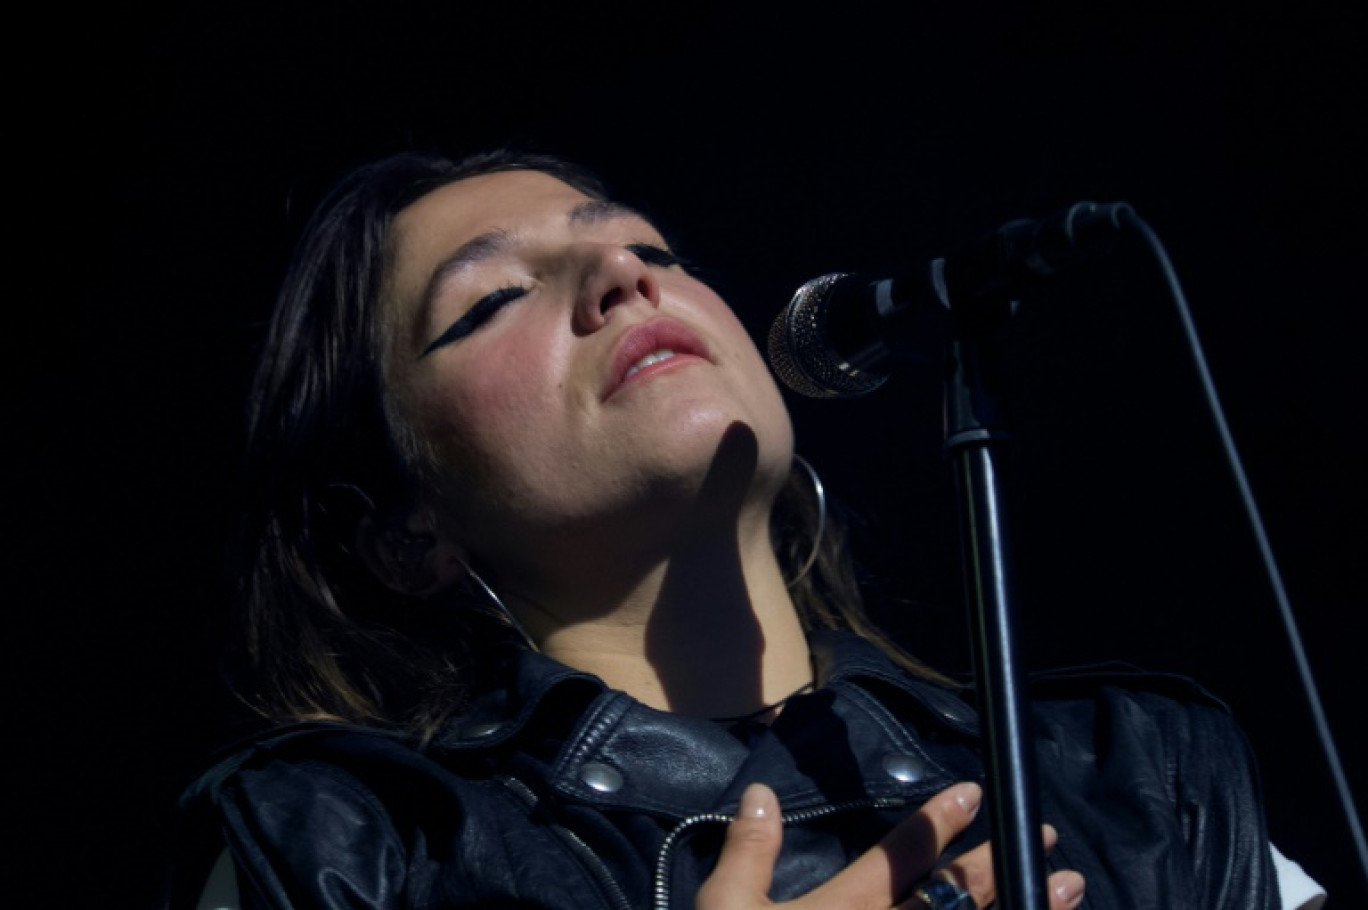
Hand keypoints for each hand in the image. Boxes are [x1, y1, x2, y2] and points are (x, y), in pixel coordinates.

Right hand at [695, 782, 1084, 909]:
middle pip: (955, 896)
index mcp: (844, 909)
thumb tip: (761, 791)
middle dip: (1000, 861)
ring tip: (1069, 887)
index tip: (972, 793)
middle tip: (1045, 834)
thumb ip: (748, 850)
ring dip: (1024, 908)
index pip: (901, 856)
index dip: (938, 821)